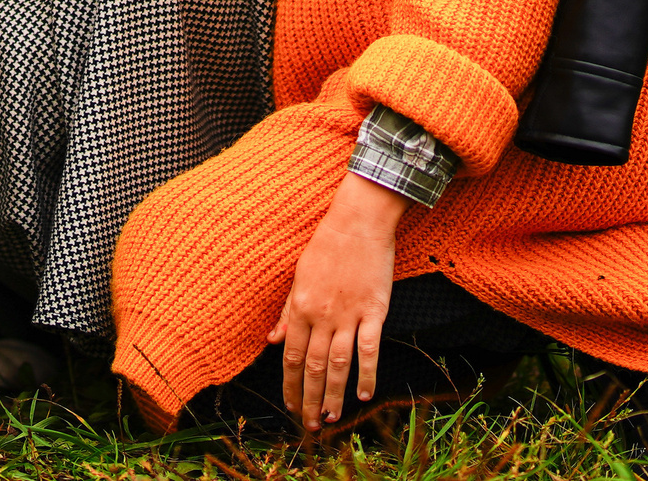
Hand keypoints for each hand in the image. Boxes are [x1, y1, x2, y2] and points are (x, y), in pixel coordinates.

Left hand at [270, 172, 405, 429]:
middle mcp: (322, 315)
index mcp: (301, 307)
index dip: (290, 385)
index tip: (291, 406)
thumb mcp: (299, 277)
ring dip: (333, 394)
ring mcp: (349, 314)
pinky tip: (364, 394)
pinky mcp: (374, 310)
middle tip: (310, 425)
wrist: (358, 222)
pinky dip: (367, 374)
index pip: (292, 356)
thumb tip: (273, 341)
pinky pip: (369, 349)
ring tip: (331, 417)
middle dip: (310, 399)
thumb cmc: (326, 246)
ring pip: (338, 364)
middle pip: (313, 366)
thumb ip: (288, 312)